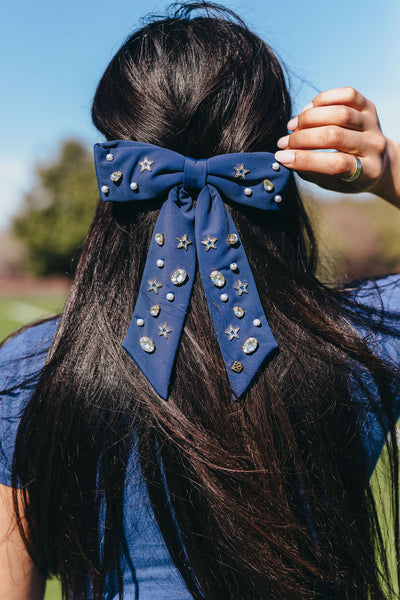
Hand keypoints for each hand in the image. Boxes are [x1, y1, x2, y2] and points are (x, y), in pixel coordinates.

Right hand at [274, 87, 389, 195]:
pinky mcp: (369, 106)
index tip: (282, 157)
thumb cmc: (347, 176)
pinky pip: (347, 94)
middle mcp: (374, 145)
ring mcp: (373, 124)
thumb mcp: (331, 182)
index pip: (337, 164)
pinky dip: (323, 100)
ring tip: (292, 127)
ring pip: (339, 113)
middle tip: (283, 143)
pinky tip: (308, 110)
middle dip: (302, 139)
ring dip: (308, 118)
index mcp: (367, 171)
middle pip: (335, 136)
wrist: (376, 159)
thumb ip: (310, 171)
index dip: (306, 160)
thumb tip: (285, 156)